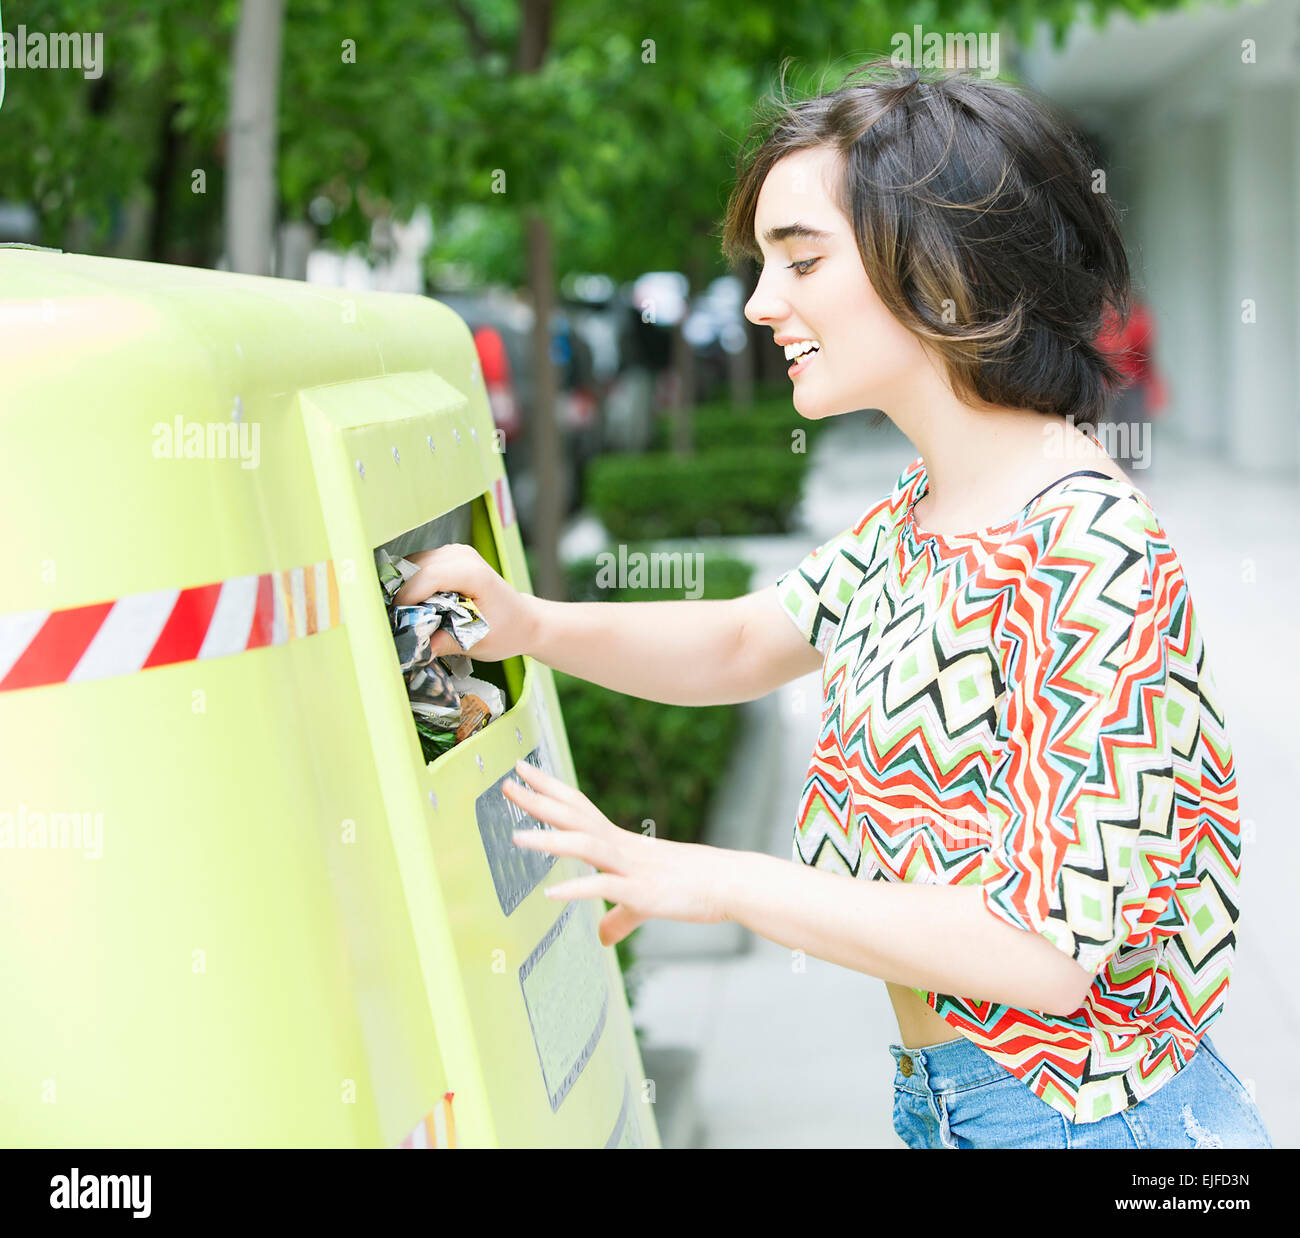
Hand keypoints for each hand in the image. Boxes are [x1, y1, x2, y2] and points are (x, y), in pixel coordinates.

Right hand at [394, 543, 535, 662]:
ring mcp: (454, 552)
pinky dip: (413, 583)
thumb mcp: (477, 642)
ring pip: (413, 564)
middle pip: (416, 568)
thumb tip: (416, 647)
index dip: (407, 596)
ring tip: (408, 613)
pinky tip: (417, 603)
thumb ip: (446, 643)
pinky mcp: (448, 556)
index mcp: (473, 574)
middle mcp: (462, 556)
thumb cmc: (506, 630)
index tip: (396, 618)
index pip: (428, 577)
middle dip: (402, 593)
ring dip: (405, 587)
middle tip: (398, 620)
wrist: (523, 620)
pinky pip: (419, 565)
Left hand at [504, 759, 729, 947]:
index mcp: (617, 841)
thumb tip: (602, 937)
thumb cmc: (688, 885)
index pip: (577, 806)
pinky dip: (576, 888)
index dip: (549, 788)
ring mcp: (629, 867)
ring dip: (550, 840)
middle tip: (507, 782)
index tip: (523, 770)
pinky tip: (551, 893)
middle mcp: (619, 847)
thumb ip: (618, 916)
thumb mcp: (642, 902)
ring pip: (584, 845)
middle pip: (573, 816)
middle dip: (538, 799)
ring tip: (516, 837)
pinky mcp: (640, 891)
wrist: (725, 883)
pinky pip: (603, 888)